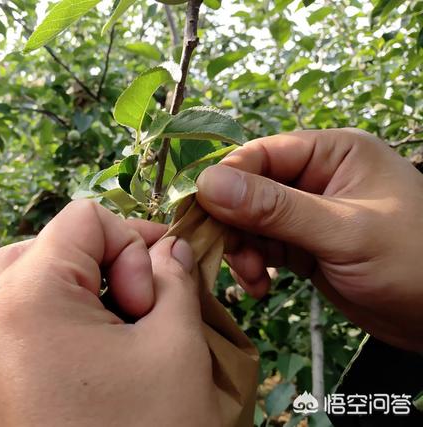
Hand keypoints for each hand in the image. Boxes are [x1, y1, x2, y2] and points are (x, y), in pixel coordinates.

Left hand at [0, 200, 219, 425]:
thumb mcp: (175, 349)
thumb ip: (176, 281)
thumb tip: (169, 249)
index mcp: (28, 294)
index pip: (84, 217)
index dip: (133, 237)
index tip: (158, 286)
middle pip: (53, 245)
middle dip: (107, 262)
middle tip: (141, 308)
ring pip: (38, 280)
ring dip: (89, 290)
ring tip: (127, 334)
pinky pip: (29, 319)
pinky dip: (68, 318)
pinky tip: (104, 356)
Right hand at [196, 128, 422, 351]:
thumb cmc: (413, 262)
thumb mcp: (342, 232)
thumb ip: (274, 208)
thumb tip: (207, 183)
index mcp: (333, 153)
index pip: (261, 154)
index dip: (226, 179)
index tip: (200, 210)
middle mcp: (316, 177)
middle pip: (248, 189)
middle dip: (232, 223)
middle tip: (222, 253)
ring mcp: (308, 214)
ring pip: (250, 221)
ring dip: (240, 248)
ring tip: (248, 277)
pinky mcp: (304, 246)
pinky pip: (262, 247)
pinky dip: (252, 265)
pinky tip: (257, 286)